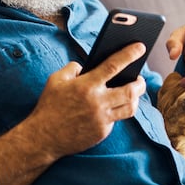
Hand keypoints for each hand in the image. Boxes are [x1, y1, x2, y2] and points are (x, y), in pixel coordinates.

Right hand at [28, 42, 147, 159]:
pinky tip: (113, 108)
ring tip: (132, 93)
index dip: (129, 55)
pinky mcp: (102, 132)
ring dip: (135, 99)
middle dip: (140, 83)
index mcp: (86, 85)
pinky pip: (116, 120)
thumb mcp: (55, 80)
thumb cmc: (49, 106)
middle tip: (139, 79)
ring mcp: (101, 119)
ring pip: (130, 108)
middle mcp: (97, 102)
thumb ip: (72, 68)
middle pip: (130, 91)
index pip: (113, 66)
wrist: (44, 137)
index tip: (140, 47)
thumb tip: (85, 66)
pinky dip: (116, 112)